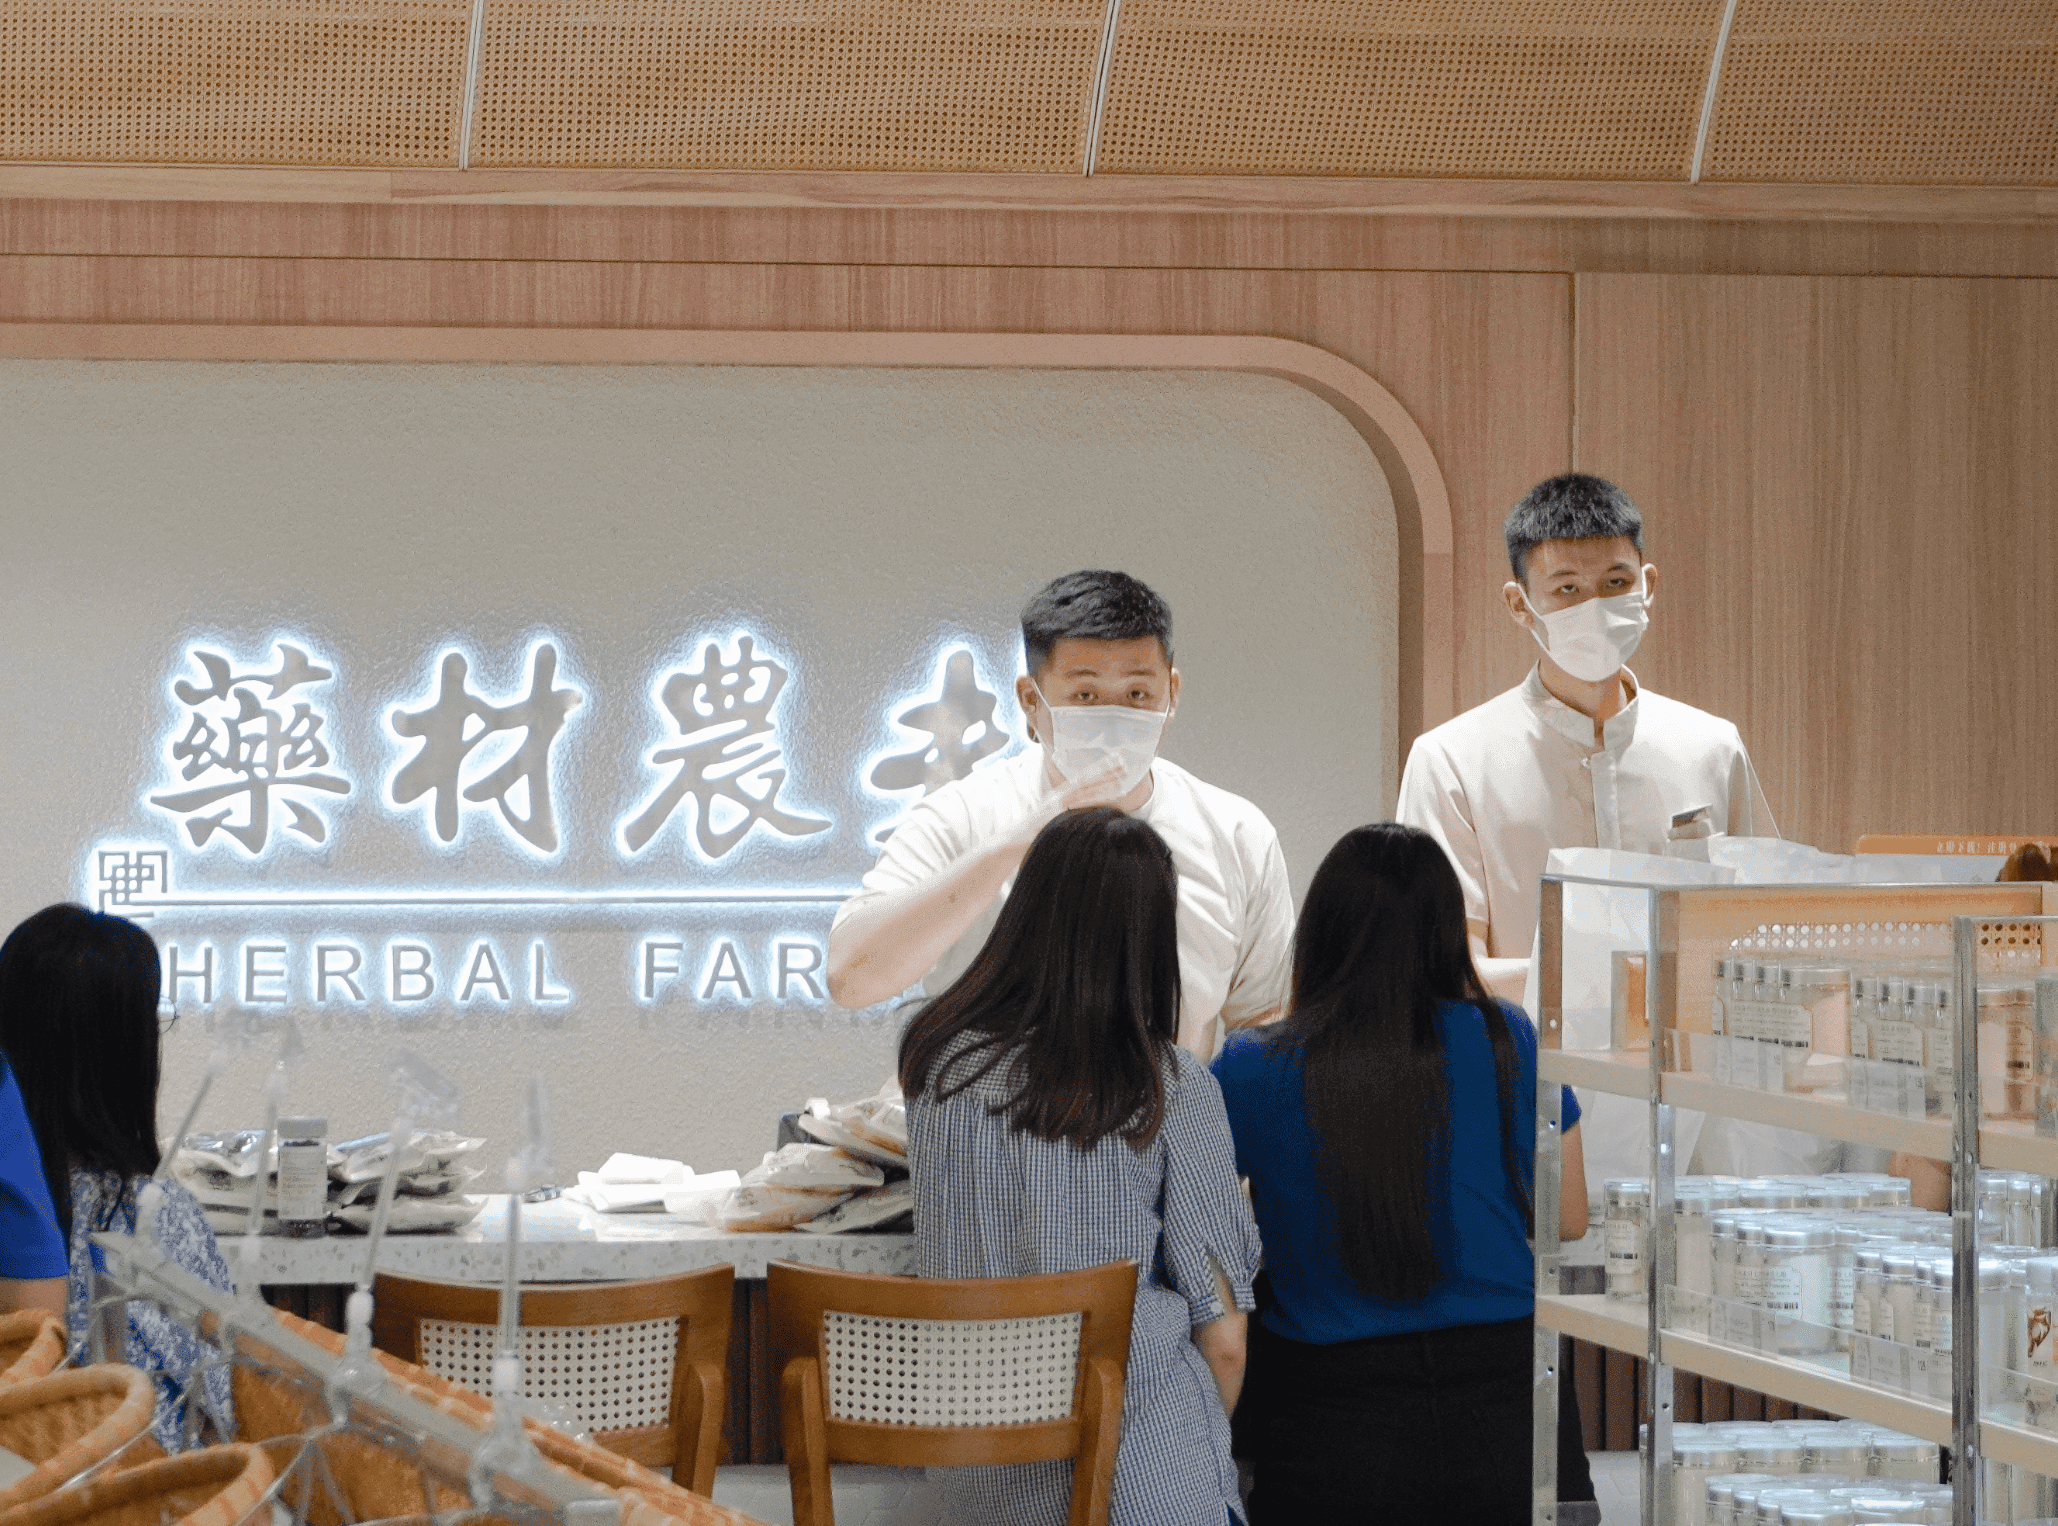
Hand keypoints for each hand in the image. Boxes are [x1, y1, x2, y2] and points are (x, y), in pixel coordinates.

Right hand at [998, 760, 1131, 856]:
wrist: (1006, 847)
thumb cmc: (1030, 836)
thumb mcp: (1051, 822)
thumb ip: (1066, 815)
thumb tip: (1084, 816)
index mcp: (1058, 797)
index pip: (1083, 780)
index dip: (1100, 770)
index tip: (1117, 762)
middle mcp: (1056, 798)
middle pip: (1085, 782)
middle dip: (1105, 772)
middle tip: (1125, 763)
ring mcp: (1053, 807)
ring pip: (1082, 793)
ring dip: (1102, 785)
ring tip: (1121, 780)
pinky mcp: (1051, 818)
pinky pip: (1073, 810)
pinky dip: (1089, 804)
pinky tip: (1103, 802)